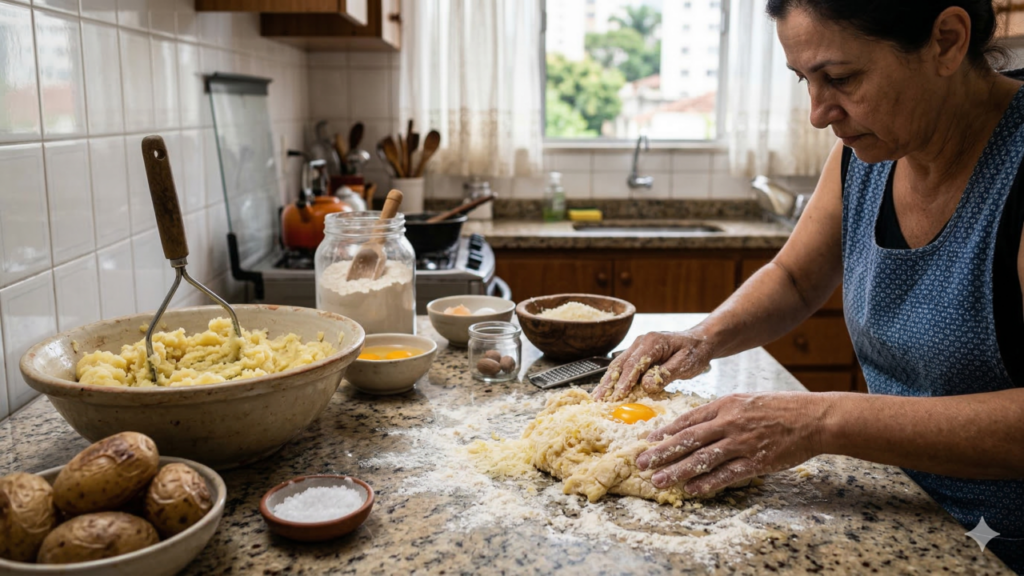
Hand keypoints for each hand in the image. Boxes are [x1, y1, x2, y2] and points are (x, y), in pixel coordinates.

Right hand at [591, 331, 712, 401]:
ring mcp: (637, 346)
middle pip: (620, 364)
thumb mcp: (685, 364)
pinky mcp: (638, 354)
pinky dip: (614, 379)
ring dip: (607, 382)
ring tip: (596, 398)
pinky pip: (623, 367)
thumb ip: (665, 374)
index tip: (618, 396)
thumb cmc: (695, 352)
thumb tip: (646, 386)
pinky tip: (607, 390)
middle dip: (608, 383)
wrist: (700, 341)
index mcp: (653, 341)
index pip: (634, 363)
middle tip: (598, 400)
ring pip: (618, 365)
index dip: (625, 381)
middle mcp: (641, 341)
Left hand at [635, 392, 829, 494]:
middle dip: (662, 453)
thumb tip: (695, 423)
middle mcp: (730, 423)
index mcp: (726, 405)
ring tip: (659, 481)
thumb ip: (721, 411)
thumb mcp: (746, 400)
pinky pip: (727, 474)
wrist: (813, 417)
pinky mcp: (757, 461)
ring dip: (678, 471)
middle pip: (689, 440)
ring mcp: (743, 443)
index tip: (648, 441)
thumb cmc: (780, 407)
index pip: (688, 419)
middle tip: (642, 464)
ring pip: (703, 459)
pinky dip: (708, 483)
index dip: (666, 432)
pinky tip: (692, 490)